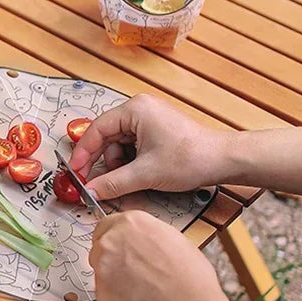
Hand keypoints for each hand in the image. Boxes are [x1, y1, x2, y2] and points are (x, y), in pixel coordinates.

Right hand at [68, 94, 228, 199]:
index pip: (96, 129)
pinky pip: (131, 146)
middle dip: (101, 161)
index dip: (83, 153)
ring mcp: (147, 119)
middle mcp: (139, 109)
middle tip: (91, 182)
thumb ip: (113, 183)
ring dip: (117, 164)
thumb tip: (90, 191)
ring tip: (125, 181)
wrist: (225, 160)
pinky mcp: (155, 130)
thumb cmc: (191, 158)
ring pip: (118, 144)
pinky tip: (135, 176)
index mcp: (134, 109)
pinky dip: (129, 162)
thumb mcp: (146, 174)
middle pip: (106, 136)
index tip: (76, 172)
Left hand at [89, 210, 229, 300]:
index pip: (107, 224)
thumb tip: (142, 241)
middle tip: (134, 272)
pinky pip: (105, 292)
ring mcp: (102, 266)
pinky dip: (116, 298)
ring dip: (114, 277)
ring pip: (101, 269)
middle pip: (100, 246)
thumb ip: (147, 236)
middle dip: (113, 258)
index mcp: (131, 223)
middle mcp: (111, 240)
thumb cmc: (191, 279)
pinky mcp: (101, 291)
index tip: (120, 248)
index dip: (115, 238)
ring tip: (141, 289)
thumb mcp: (173, 240)